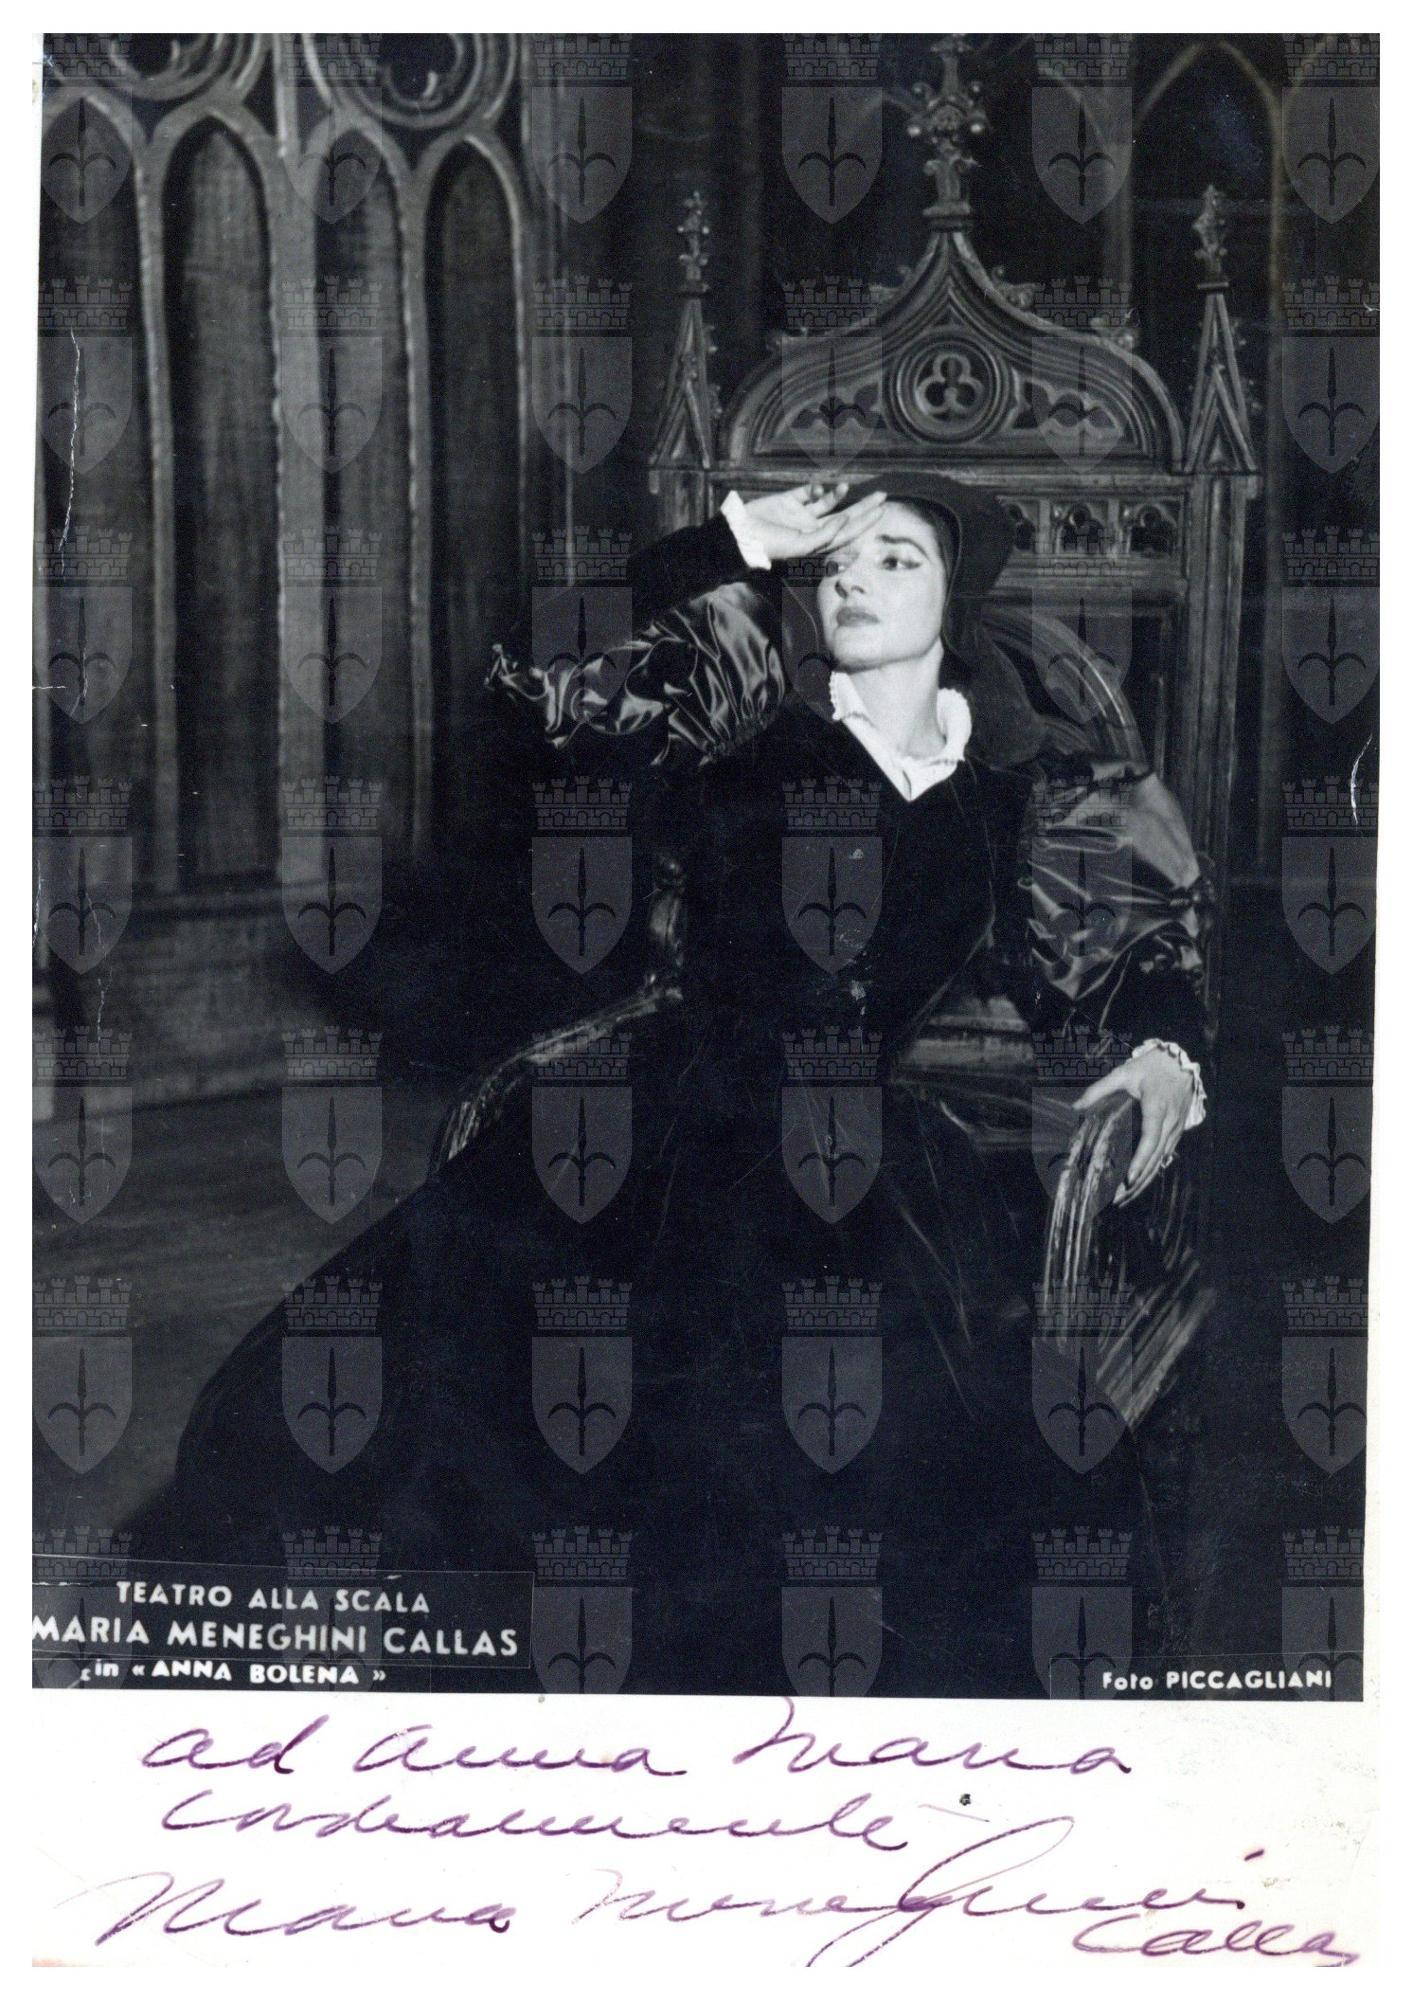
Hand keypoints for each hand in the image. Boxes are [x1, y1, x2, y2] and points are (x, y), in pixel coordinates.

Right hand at [739, 480, 885, 562]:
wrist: (739, 534)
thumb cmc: (769, 546)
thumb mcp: (800, 546)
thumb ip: (825, 535)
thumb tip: (845, 520)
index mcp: (817, 544)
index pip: (847, 533)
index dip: (865, 522)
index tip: (882, 510)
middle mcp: (812, 529)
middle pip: (844, 517)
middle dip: (863, 507)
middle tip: (882, 495)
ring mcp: (800, 515)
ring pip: (828, 503)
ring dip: (838, 495)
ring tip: (844, 487)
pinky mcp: (788, 501)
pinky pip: (807, 492)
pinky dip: (816, 488)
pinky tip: (818, 488)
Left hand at [1074, 1045, 1195, 1207]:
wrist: (1180, 1061)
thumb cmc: (1151, 1066)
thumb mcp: (1124, 1072)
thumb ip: (1100, 1089)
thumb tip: (1076, 1106)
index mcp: (1157, 1107)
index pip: (1150, 1139)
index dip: (1140, 1160)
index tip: (1130, 1178)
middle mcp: (1170, 1122)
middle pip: (1156, 1157)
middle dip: (1138, 1181)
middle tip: (1118, 1198)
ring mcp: (1177, 1128)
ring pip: (1162, 1160)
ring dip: (1146, 1181)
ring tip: (1126, 1198)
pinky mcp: (1178, 1131)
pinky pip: (1166, 1155)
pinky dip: (1153, 1171)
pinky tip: (1140, 1184)